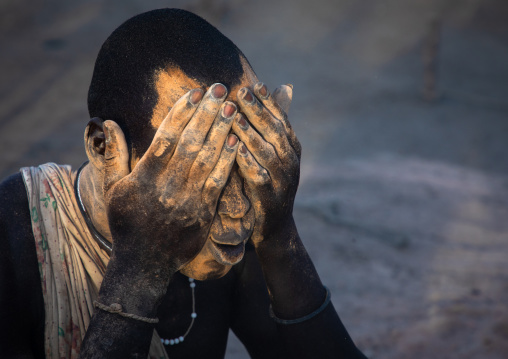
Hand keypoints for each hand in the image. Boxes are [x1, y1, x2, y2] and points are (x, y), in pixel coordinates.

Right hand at [102, 84, 239, 277]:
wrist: (144, 264)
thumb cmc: (127, 223)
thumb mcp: (112, 189)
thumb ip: (113, 155)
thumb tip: (109, 122)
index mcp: (145, 176)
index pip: (166, 137)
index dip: (182, 113)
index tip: (195, 93)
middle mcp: (167, 185)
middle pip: (190, 142)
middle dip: (206, 113)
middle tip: (220, 88)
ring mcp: (187, 199)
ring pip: (206, 159)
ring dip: (221, 131)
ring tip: (232, 108)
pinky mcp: (203, 212)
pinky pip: (218, 183)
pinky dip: (227, 162)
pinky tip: (237, 143)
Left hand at [233, 83, 300, 244]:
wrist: (274, 228)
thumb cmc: (268, 185)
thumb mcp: (272, 157)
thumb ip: (268, 132)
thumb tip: (273, 97)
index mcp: (292, 149)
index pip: (282, 120)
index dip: (269, 102)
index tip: (255, 85)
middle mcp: (291, 162)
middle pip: (275, 131)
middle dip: (257, 111)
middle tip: (241, 92)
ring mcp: (283, 180)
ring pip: (266, 151)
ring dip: (250, 132)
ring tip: (234, 116)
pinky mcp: (270, 197)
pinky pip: (258, 175)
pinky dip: (247, 160)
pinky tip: (234, 149)